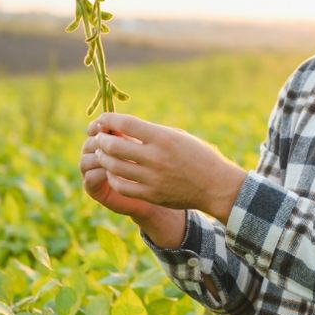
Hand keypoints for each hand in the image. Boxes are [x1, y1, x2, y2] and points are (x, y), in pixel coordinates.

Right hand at [79, 131, 155, 218]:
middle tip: (114, 144)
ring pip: (86, 160)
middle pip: (89, 143)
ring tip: (115, 159)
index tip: (108, 126)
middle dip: (99, 142)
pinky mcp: (94, 189)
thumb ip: (132, 133)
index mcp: (107, 140)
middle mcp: (96, 155)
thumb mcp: (145, 147)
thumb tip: (120, 118)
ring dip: (98, 158)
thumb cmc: (154, 167)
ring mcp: (93, 172)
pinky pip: (89, 178)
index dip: (99, 125)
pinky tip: (112, 173)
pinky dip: (98, 174)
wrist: (156, 194)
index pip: (96, 128)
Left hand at [88, 113, 247, 223]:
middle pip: (114, 146)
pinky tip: (113, 171)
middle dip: (102, 140)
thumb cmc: (197, 155)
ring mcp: (152, 178)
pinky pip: (121, 186)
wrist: (215, 185)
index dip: (109, 120)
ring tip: (103, 153)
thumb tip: (123, 128)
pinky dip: (112, 177)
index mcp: (163, 138)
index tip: (103, 119)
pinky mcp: (151, 195)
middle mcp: (156, 157)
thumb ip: (151, 132)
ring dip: (103, 158)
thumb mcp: (177, 136)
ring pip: (113, 166)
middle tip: (100, 138)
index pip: (126, 124)